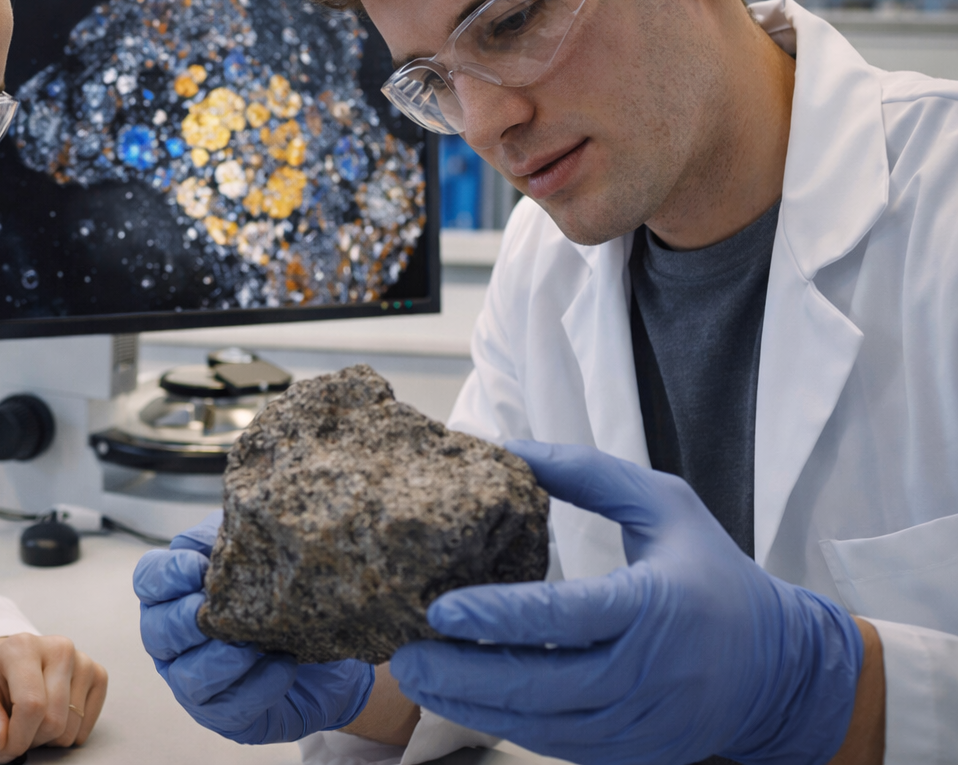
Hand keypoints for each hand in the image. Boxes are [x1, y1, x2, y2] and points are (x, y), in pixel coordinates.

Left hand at [0, 633, 107, 763]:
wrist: (17, 658)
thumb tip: (3, 743)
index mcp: (24, 647)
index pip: (31, 705)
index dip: (18, 738)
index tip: (6, 750)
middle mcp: (59, 648)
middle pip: (54, 719)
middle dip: (33, 740)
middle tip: (19, 732)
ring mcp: (83, 660)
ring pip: (71, 727)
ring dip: (49, 738)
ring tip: (35, 722)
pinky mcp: (98, 674)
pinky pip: (87, 724)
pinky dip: (69, 732)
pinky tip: (55, 716)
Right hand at [133, 511, 374, 743]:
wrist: (329, 656)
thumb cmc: (284, 600)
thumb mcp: (260, 557)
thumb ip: (233, 538)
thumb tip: (226, 527)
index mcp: (175, 594)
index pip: (148, 579)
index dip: (167, 574)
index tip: (198, 567)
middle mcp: (174, 640)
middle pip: (157, 630)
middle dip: (187, 619)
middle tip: (216, 608)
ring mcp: (194, 682)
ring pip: (189, 675)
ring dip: (221, 657)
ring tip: (256, 643)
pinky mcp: (223, 715)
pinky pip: (228, 706)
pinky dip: (257, 685)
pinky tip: (282, 665)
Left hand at [390, 440, 863, 764]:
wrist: (779, 668)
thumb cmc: (713, 573)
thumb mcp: (664, 503)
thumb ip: (586, 472)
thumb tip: (507, 448)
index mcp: (657, 605)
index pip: (568, 616)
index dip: (500, 617)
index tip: (441, 609)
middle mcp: (648, 673)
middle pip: (542, 684)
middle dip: (464, 674)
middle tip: (404, 652)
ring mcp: (641, 723)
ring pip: (542, 725)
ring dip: (472, 706)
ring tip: (417, 676)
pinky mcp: (632, 753)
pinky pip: (558, 744)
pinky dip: (506, 724)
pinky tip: (462, 700)